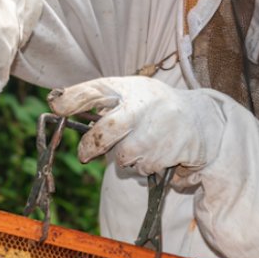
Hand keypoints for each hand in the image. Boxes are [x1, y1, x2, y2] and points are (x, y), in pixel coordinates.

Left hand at [48, 77, 223, 177]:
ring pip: (122, 157)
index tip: (56, 106)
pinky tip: (156, 152)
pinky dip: (145, 165)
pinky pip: (143, 168)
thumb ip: (101, 99)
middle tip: (85, 155)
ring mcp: (157, 130)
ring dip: (124, 158)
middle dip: (90, 147)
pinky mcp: (171, 151)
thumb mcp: (131, 93)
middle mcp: (142, 106)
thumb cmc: (154, 107)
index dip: (72, 99)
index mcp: (128, 89)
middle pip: (104, 132)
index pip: (95, 91)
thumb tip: (58, 106)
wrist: (202, 118)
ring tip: (139, 144)